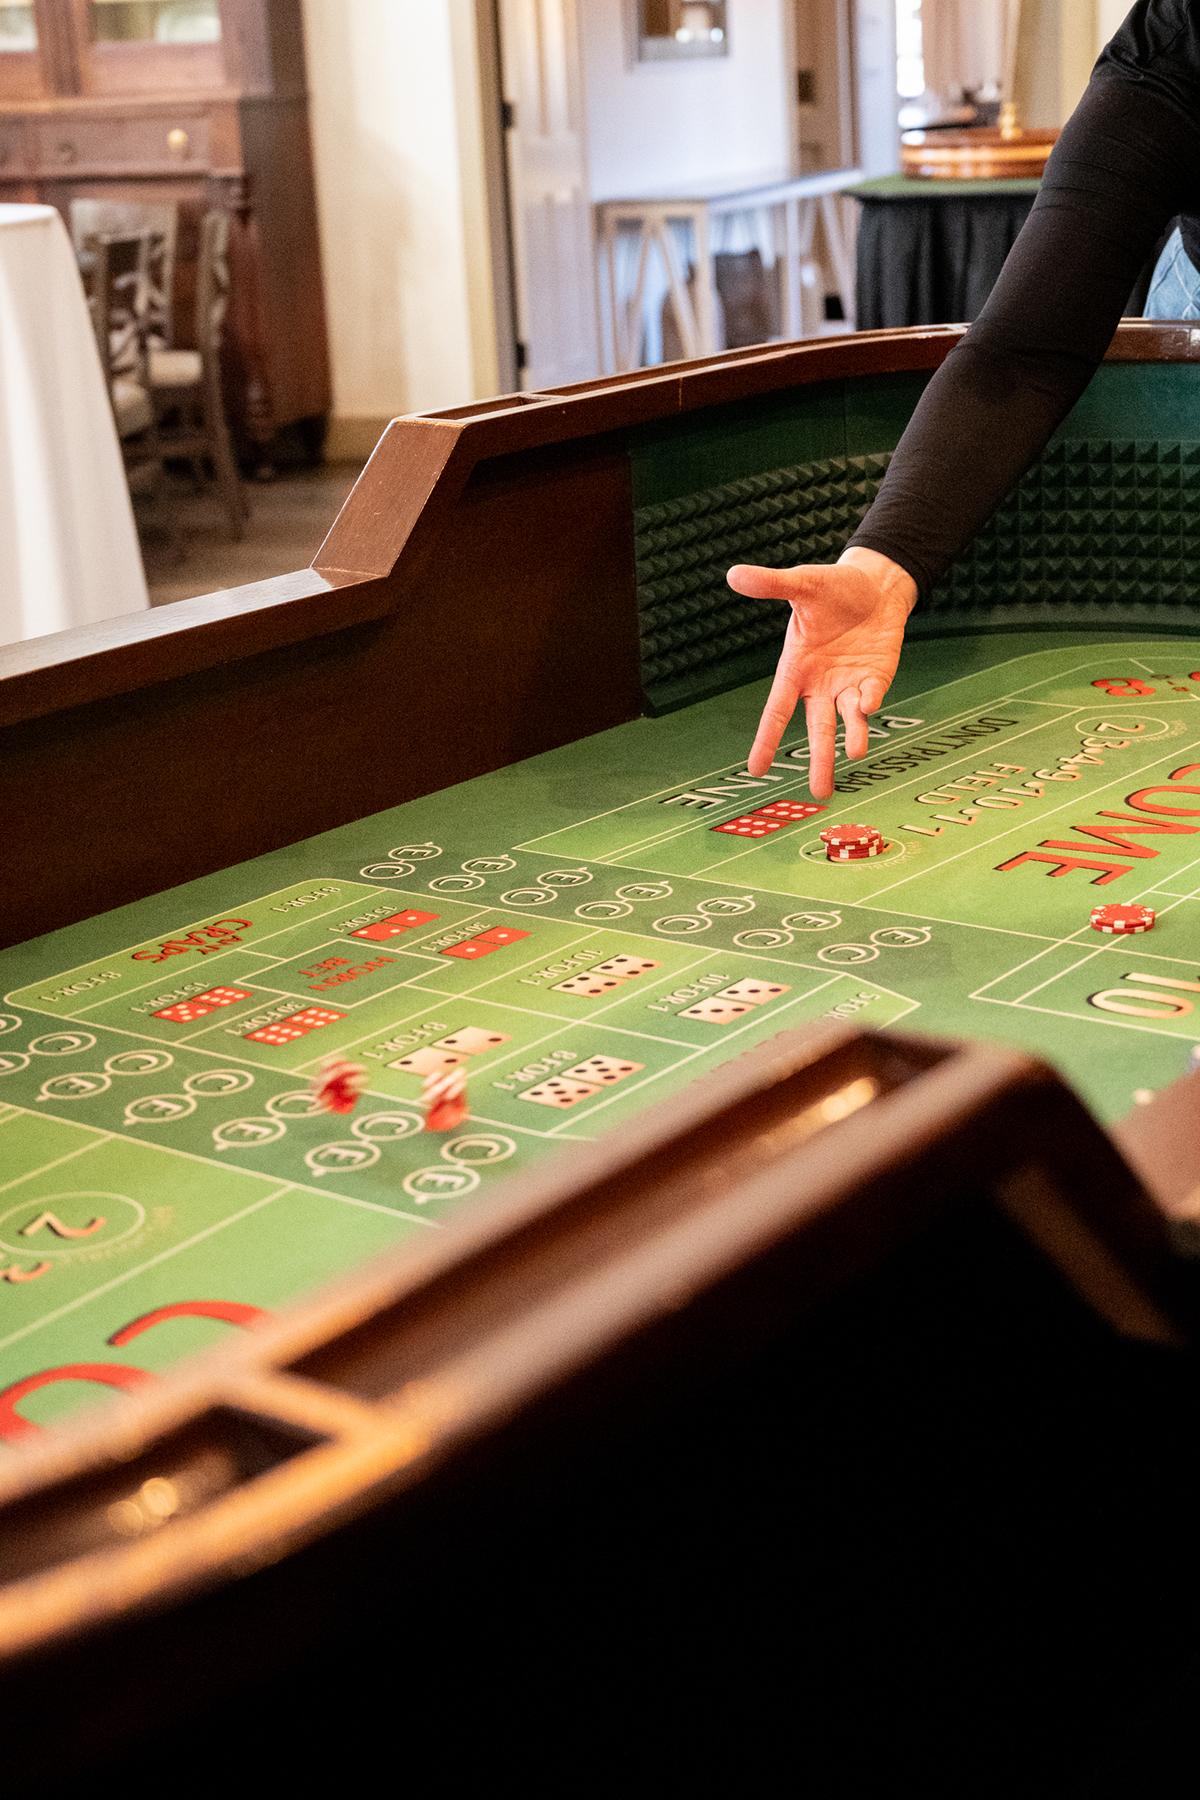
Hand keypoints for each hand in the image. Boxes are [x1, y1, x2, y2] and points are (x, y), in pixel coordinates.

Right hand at [725, 548, 916, 797]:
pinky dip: (869, 704)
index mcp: (796, 669)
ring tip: (855, 754)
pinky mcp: (876, 679)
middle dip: (820, 760)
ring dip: (852, 738)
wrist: (874, 585)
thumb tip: (734, 574)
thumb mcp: (801, 585)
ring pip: (848, 721)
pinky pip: (870, 697)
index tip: (757, 769)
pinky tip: (868, 704)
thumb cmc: (832, 588)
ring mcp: (850, 685)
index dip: (766, 739)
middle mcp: (821, 685)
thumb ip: (771, 584)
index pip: (777, 710)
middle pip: (818, 730)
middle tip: (819, 793)